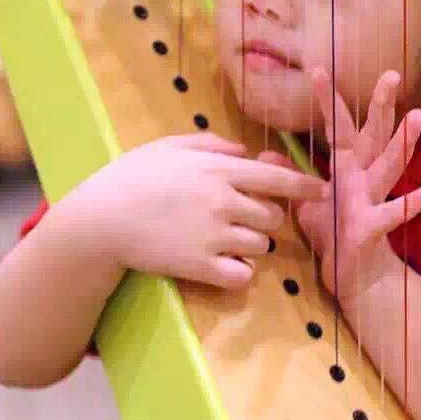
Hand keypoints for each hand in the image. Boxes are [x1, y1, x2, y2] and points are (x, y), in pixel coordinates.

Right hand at [65, 132, 325, 290]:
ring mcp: (215, 236)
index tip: (322, 190)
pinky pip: (242, 275)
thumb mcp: (168, 146)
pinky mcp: (202, 267)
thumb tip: (244, 149)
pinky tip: (222, 266)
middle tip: (244, 220)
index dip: (305, 185)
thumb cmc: (130, 178)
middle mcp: (224, 202)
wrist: (97, 220)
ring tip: (226, 243)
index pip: (278, 178)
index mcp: (220, 170)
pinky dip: (239, 273)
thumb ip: (210, 144)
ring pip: (261, 246)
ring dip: (252, 246)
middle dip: (266, 219)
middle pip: (273, 217)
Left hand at [280, 68, 420, 300]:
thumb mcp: (306, 203)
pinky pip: (394, 214)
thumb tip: (264, 153)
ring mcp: (372, 200)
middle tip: (391, 74)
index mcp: (347, 168)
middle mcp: (363, 178)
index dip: (328, 101)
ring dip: (403, 143)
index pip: (337, 128)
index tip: (318, 69)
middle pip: (373, 136)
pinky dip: (413, 204)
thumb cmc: (332, 235)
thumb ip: (290, 176)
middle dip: (381, 106)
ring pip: (390, 166)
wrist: (351, 275)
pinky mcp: (374, 227)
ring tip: (418, 116)